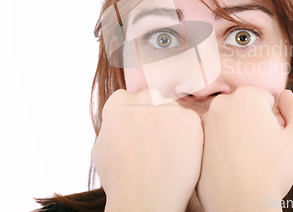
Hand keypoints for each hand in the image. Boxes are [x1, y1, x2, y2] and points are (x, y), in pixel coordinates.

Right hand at [91, 89, 203, 211]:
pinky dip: (188, 137)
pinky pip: (190, 124)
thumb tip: (120, 121)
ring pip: (173, 112)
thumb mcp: (100, 146)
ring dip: (172, 126)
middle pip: (152, 102)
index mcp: (120, 100)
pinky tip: (179, 155)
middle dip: (153, 118)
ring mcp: (170, 106)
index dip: (133, 121)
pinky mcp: (191, 118)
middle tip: (153, 145)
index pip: (129, 102)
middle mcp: (146, 96)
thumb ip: (113, 126)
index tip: (136, 137)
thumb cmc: (119, 177)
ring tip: (167, 153)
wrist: (145, 197)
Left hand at [197, 86, 292, 211]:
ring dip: (237, 132)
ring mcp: (205, 121)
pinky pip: (214, 137)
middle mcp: (222, 102)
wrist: (242, 204)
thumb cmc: (273, 172)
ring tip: (246, 157)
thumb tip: (285, 95)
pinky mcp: (196, 139)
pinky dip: (222, 145)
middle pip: (244, 107)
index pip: (265, 99)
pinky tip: (232, 163)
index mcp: (247, 95)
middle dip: (253, 121)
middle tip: (260, 147)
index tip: (272, 137)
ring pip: (228, 121)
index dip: (273, 118)